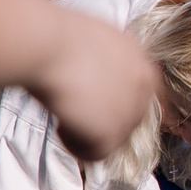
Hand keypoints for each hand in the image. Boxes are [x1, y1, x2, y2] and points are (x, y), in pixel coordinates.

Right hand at [30, 13, 158, 162]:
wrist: (46, 43)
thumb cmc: (57, 35)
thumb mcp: (94, 41)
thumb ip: (105, 62)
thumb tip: (95, 79)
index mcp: (141, 59)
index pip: (142, 93)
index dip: (116, 102)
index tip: (91, 105)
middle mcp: (144, 85)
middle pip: (130, 119)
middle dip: (101, 118)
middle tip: (73, 110)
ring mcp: (131, 110)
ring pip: (113, 138)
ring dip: (87, 131)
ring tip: (63, 114)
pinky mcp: (111, 132)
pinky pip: (94, 154)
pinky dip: (74, 144)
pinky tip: (60, 125)